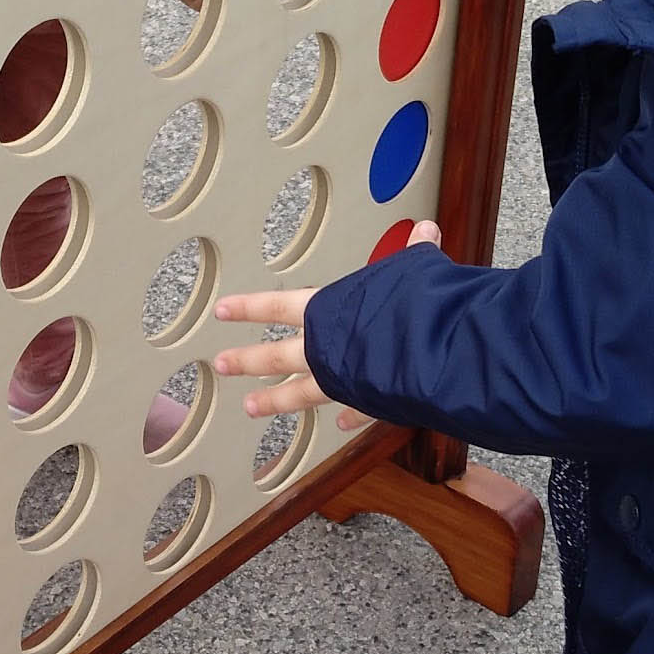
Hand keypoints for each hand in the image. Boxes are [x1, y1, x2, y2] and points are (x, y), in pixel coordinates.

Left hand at [214, 222, 439, 424]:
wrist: (432, 354)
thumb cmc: (413, 307)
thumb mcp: (414, 271)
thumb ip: (414, 254)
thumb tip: (427, 230)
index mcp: (326, 312)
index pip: (277, 306)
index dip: (248, 308)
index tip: (222, 311)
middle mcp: (325, 349)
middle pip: (276, 356)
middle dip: (247, 361)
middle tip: (222, 365)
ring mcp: (342, 380)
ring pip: (300, 393)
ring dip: (275, 400)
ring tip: (250, 407)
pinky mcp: (368, 401)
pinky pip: (356, 409)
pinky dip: (353, 415)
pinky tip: (345, 424)